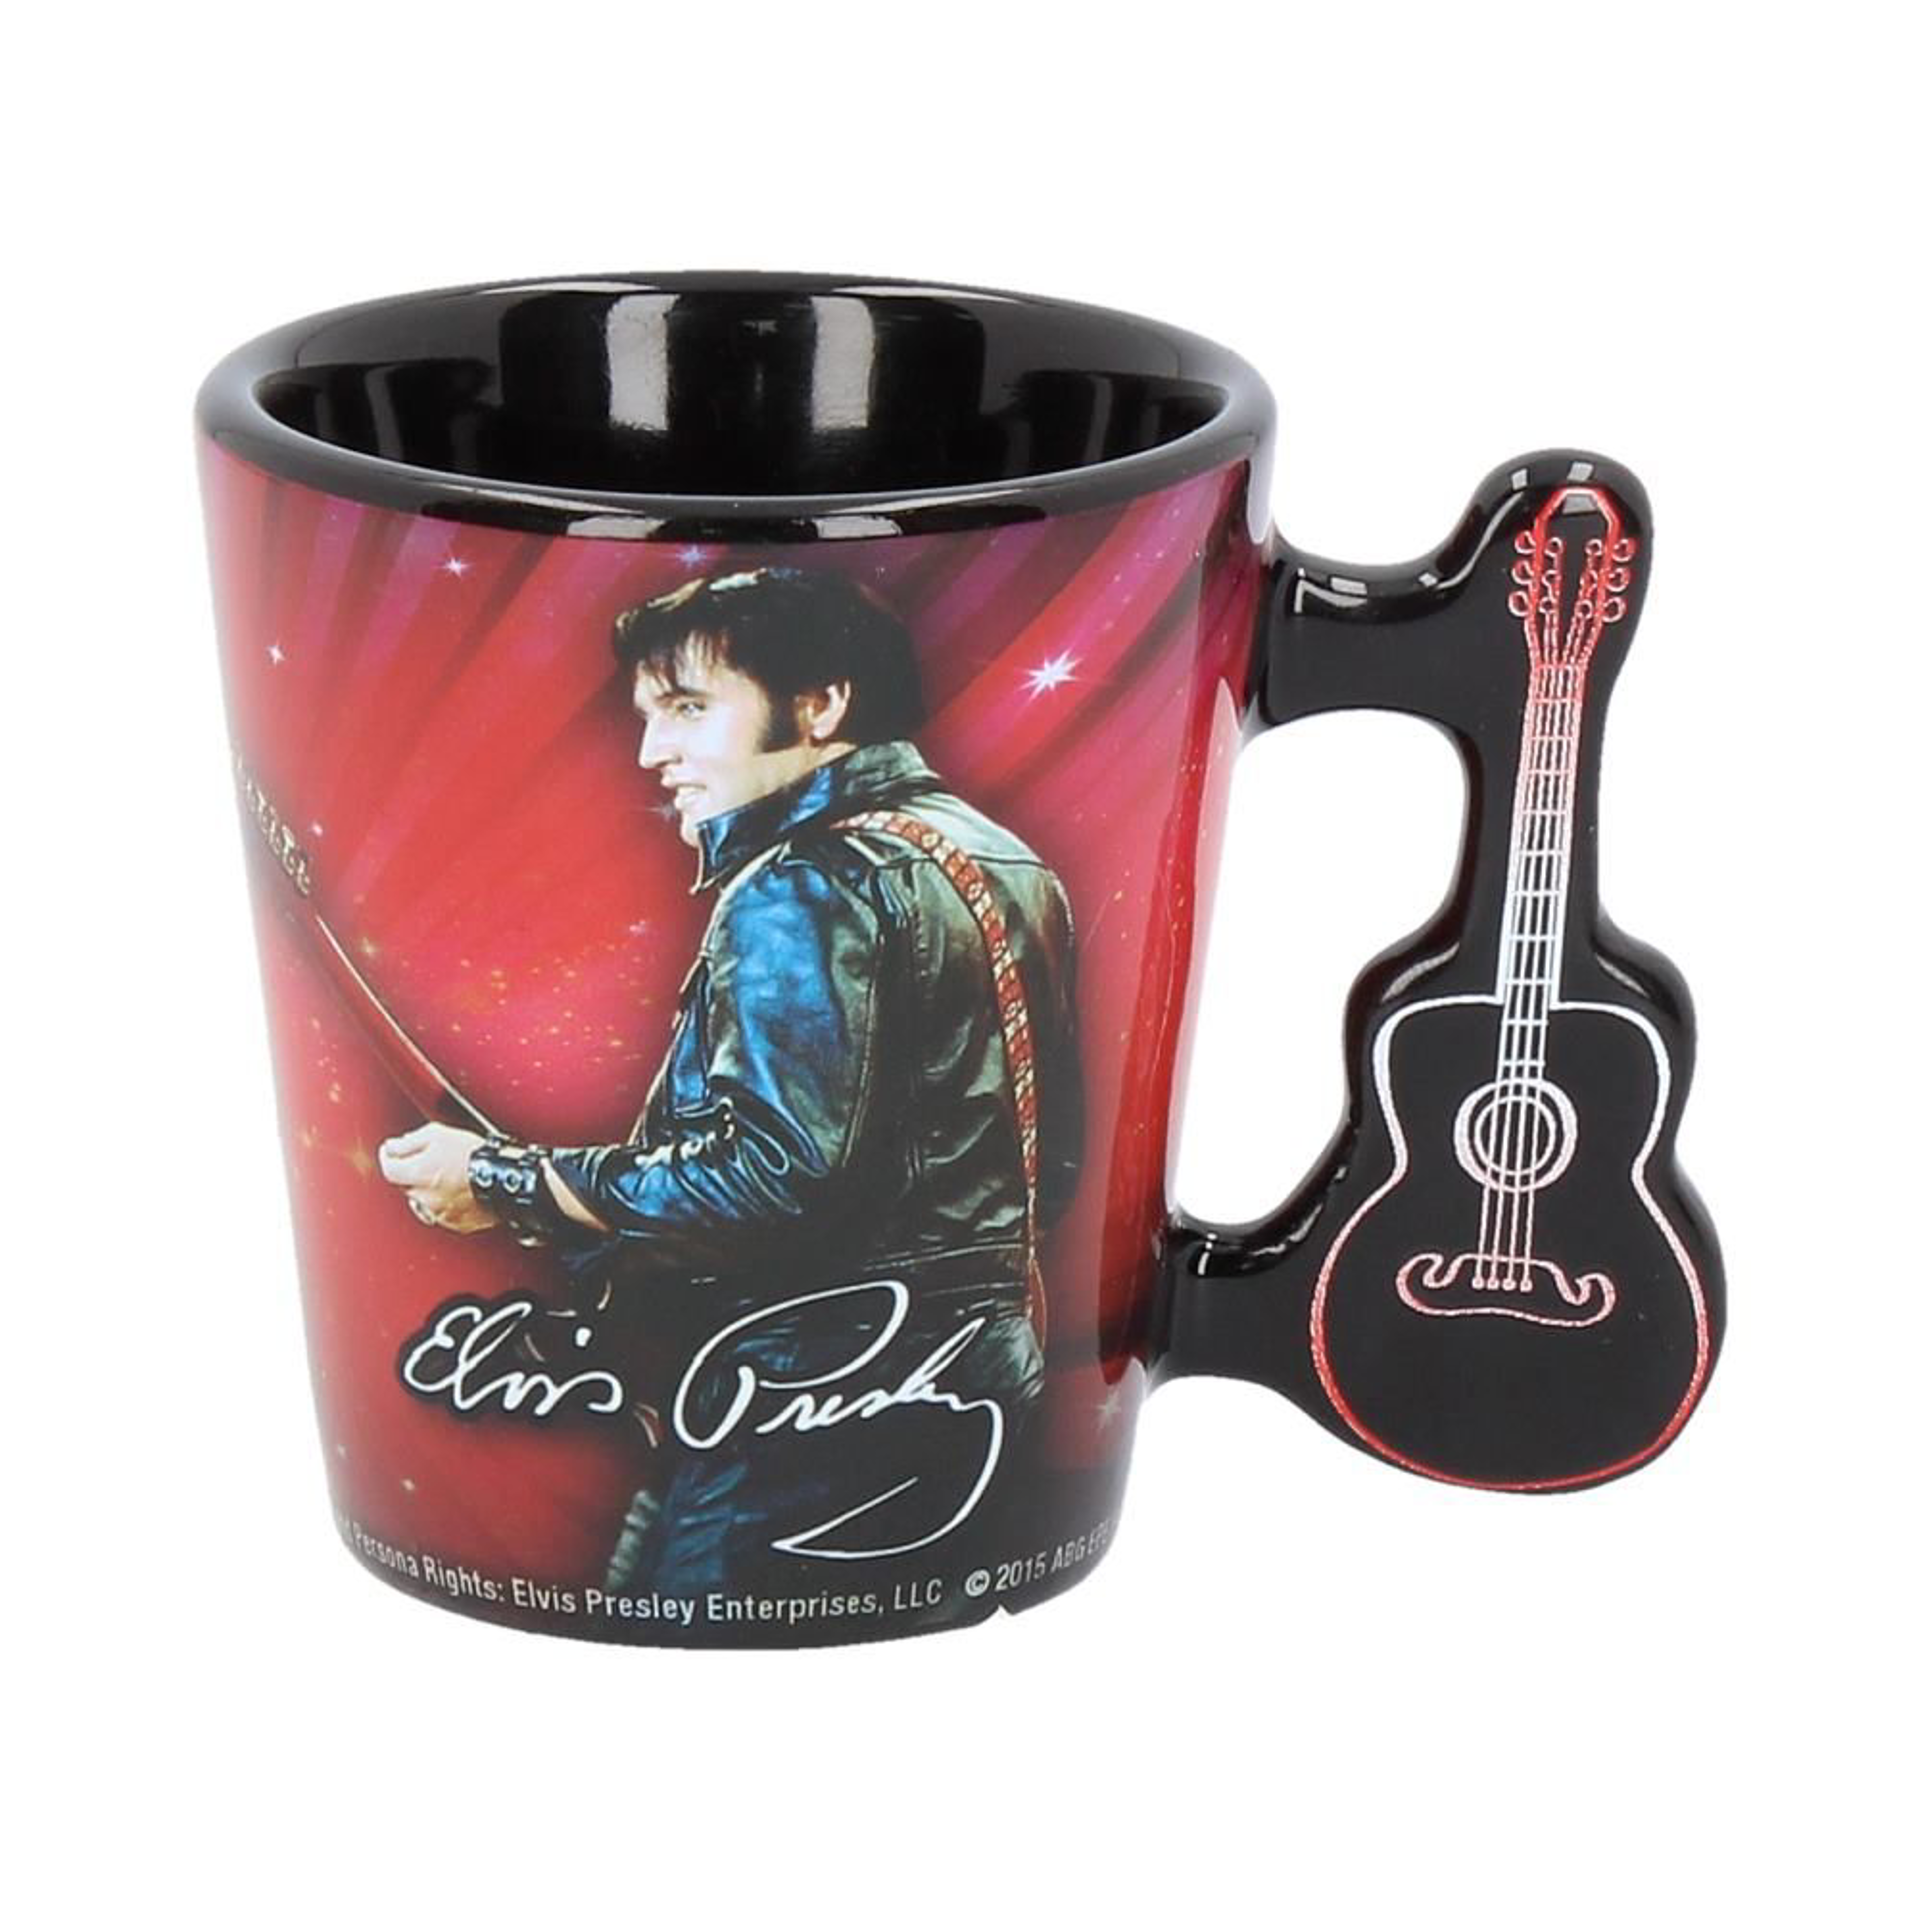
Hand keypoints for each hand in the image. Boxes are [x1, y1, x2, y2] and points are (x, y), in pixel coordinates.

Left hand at [378, 1123, 496, 1233]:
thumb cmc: (476, 1155)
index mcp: (417, 1174)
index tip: (392, 1151)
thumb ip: (409, 1141)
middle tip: (430, 1160)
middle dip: (412, 1173)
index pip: (388, 1169)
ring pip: (423, 1203)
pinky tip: (459, 1190)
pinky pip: (443, 1214)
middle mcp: (424, 1198)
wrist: (507, 1176)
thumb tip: (393, 1147)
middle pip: (405, 1186)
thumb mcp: (438, 1133)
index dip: (388, 1157)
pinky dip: (446, 1204)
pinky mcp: (457, 1224)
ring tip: (448, 1177)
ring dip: (428, 1192)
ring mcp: (440, 1214)